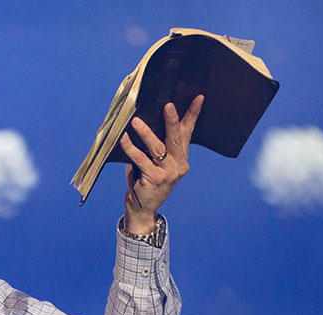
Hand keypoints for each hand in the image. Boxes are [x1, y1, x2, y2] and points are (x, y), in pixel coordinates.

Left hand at [119, 95, 203, 232]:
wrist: (143, 208)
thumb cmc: (146, 181)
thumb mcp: (155, 162)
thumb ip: (156, 146)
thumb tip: (145, 119)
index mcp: (181, 158)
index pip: (188, 132)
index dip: (193, 115)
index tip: (199, 98)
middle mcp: (178, 164)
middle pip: (177, 138)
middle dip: (172, 120)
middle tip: (168, 105)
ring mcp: (168, 173)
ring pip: (158, 148)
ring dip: (146, 133)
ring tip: (136, 121)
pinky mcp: (154, 179)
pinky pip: (141, 159)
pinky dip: (131, 148)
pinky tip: (123, 138)